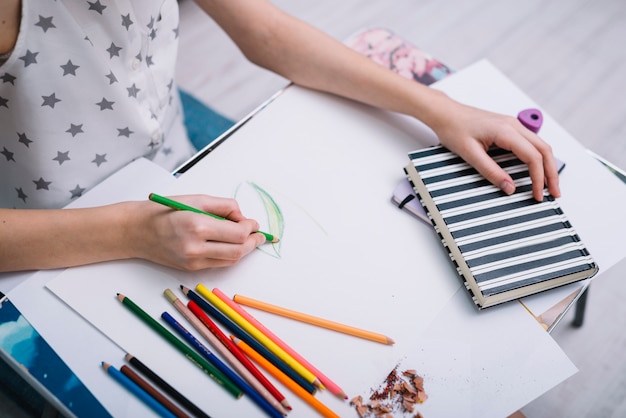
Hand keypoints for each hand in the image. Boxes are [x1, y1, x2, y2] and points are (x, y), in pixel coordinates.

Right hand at [131, 195, 265, 270]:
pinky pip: (219, 264)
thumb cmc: (165, 211)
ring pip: (231, 260)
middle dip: (253, 242)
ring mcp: (193, 261)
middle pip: (238, 250)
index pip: (238, 233)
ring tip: (248, 239)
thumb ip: (225, 207)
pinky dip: (230, 255)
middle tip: (258, 234)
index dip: (251, 228)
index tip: (253, 222)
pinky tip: (232, 245)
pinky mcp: (191, 269)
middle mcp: (195, 247)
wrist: (136, 231)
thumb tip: (244, 218)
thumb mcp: (197, 200)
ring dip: (244, 250)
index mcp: (197, 225)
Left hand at [430, 100, 560, 200]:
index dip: (538, 178)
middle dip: (551, 173)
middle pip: (544, 150)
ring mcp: (513, 125)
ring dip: (547, 165)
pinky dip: (538, 157)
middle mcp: (514, 125)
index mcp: (506, 130)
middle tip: (554, 193)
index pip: (533, 156)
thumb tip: (510, 188)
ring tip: (549, 184)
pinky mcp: (509, 127)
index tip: (538, 194)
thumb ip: (491, 171)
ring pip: (540, 145)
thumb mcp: (470, 154)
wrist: (445, 113)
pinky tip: (538, 169)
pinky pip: (531, 142)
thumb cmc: (454, 129)